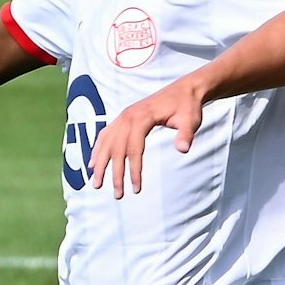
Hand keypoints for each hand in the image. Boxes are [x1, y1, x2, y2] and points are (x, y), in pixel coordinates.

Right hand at [89, 82, 204, 197]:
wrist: (184, 90)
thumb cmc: (188, 106)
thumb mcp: (191, 120)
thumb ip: (186, 134)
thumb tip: (183, 149)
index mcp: (142, 117)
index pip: (134, 148)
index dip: (133, 170)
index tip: (136, 188)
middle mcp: (128, 116)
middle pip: (117, 148)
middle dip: (116, 173)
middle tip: (118, 195)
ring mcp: (123, 116)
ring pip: (107, 143)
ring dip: (101, 164)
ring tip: (97, 184)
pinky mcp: (123, 118)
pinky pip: (105, 135)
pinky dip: (98, 149)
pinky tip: (93, 163)